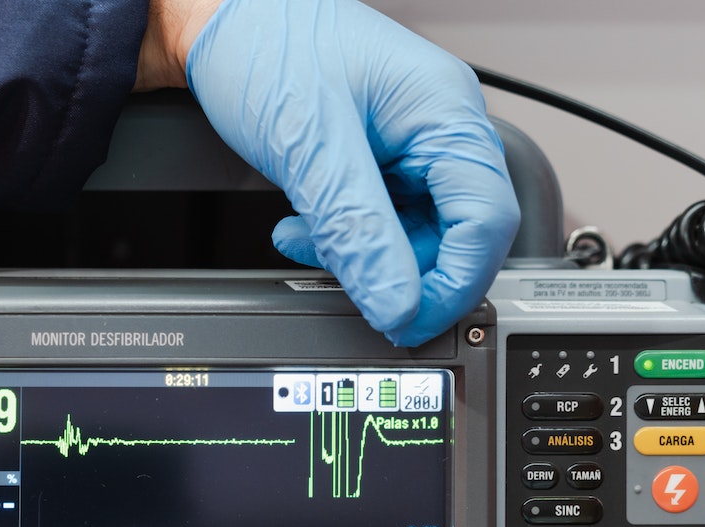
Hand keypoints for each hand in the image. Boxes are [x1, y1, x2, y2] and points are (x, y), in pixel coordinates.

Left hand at [139, 0, 517, 346]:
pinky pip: (381, 220)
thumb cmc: (264, 45)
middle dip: (398, 269)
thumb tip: (397, 305)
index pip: (487, 220)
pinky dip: (342, 237)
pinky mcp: (380, 157)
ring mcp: (411, 141)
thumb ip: (359, 234)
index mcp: (445, 111)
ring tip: (305, 237)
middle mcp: (440, 125)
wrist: (216, 20)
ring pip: (413, 235)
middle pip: (455, 234)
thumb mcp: (312, 149)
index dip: (453, 282)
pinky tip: (302, 225)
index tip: (409, 319)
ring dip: (360, 255)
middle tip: (352, 288)